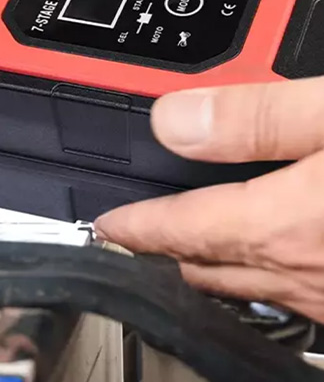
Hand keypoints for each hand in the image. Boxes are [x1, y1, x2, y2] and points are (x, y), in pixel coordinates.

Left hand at [94, 76, 323, 322]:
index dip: (135, 225)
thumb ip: (255, 116)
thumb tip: (174, 119)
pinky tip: (283, 250)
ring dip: (216, 262)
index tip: (106, 224)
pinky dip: (271, 270)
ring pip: (254, 287)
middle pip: (208, 269)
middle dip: (167, 248)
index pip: (179, 231)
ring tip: (193, 241)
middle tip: (137, 232)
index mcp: (283, 227)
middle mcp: (306, 276)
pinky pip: (299, 293)